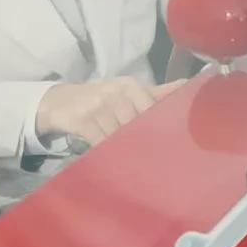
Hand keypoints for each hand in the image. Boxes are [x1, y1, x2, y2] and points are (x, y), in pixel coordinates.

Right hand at [35, 77, 185, 148]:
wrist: (58, 102)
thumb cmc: (99, 99)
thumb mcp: (126, 92)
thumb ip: (156, 92)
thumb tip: (187, 85)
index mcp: (129, 85)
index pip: (150, 108)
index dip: (157, 128)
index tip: (165, 145)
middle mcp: (115, 92)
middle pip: (136, 123)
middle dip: (141, 141)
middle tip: (150, 159)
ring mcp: (97, 105)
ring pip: (118, 133)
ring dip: (124, 148)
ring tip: (131, 161)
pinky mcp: (81, 119)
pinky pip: (100, 140)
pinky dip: (106, 149)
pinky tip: (110, 157)